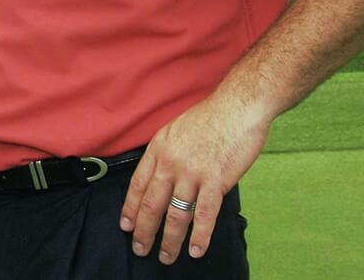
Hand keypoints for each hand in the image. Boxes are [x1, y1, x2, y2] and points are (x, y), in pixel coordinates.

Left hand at [119, 95, 268, 263]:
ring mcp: (192, 172)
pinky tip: (196, 250)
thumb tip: (161, 179)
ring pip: (176, 214)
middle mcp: (171, 162)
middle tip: (140, 249)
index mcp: (158, 149)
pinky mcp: (216, 181)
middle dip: (144, 231)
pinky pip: (204, 215)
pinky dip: (199, 236)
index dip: (130, 208)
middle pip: (151, 204)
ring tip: (166, 257)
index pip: (137, 185)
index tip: (126, 226)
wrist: (237, 107)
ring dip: (169, 240)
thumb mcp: (175, 131)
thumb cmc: (210, 118)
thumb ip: (166, 155)